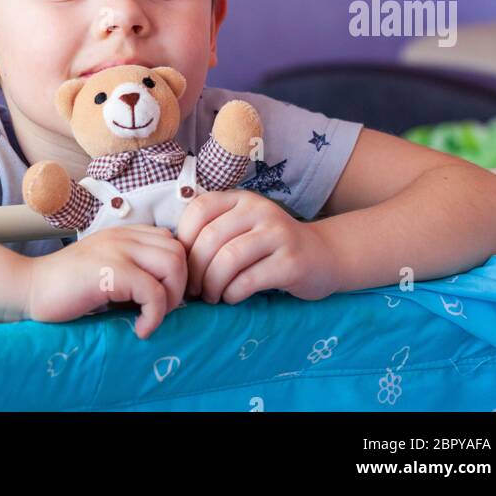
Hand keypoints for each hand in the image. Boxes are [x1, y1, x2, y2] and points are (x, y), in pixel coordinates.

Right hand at [24, 225, 186, 339]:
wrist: (28, 289)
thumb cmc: (66, 289)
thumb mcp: (106, 272)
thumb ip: (133, 272)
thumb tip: (168, 296)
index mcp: (125, 234)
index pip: (173, 242)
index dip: (176, 273)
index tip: (164, 300)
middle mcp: (125, 236)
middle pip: (180, 251)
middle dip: (179, 286)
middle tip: (159, 312)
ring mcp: (118, 250)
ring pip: (173, 265)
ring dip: (170, 299)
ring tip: (150, 318)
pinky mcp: (111, 270)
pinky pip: (153, 292)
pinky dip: (154, 317)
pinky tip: (139, 330)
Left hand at [176, 189, 342, 303]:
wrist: (322, 256)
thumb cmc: (270, 247)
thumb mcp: (242, 227)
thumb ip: (213, 231)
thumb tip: (172, 255)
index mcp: (241, 198)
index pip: (199, 209)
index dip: (184, 239)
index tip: (182, 264)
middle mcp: (259, 209)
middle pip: (211, 238)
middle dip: (195, 270)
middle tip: (193, 290)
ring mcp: (277, 234)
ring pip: (228, 259)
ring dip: (212, 285)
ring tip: (211, 296)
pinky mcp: (291, 262)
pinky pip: (250, 280)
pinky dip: (233, 294)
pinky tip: (232, 298)